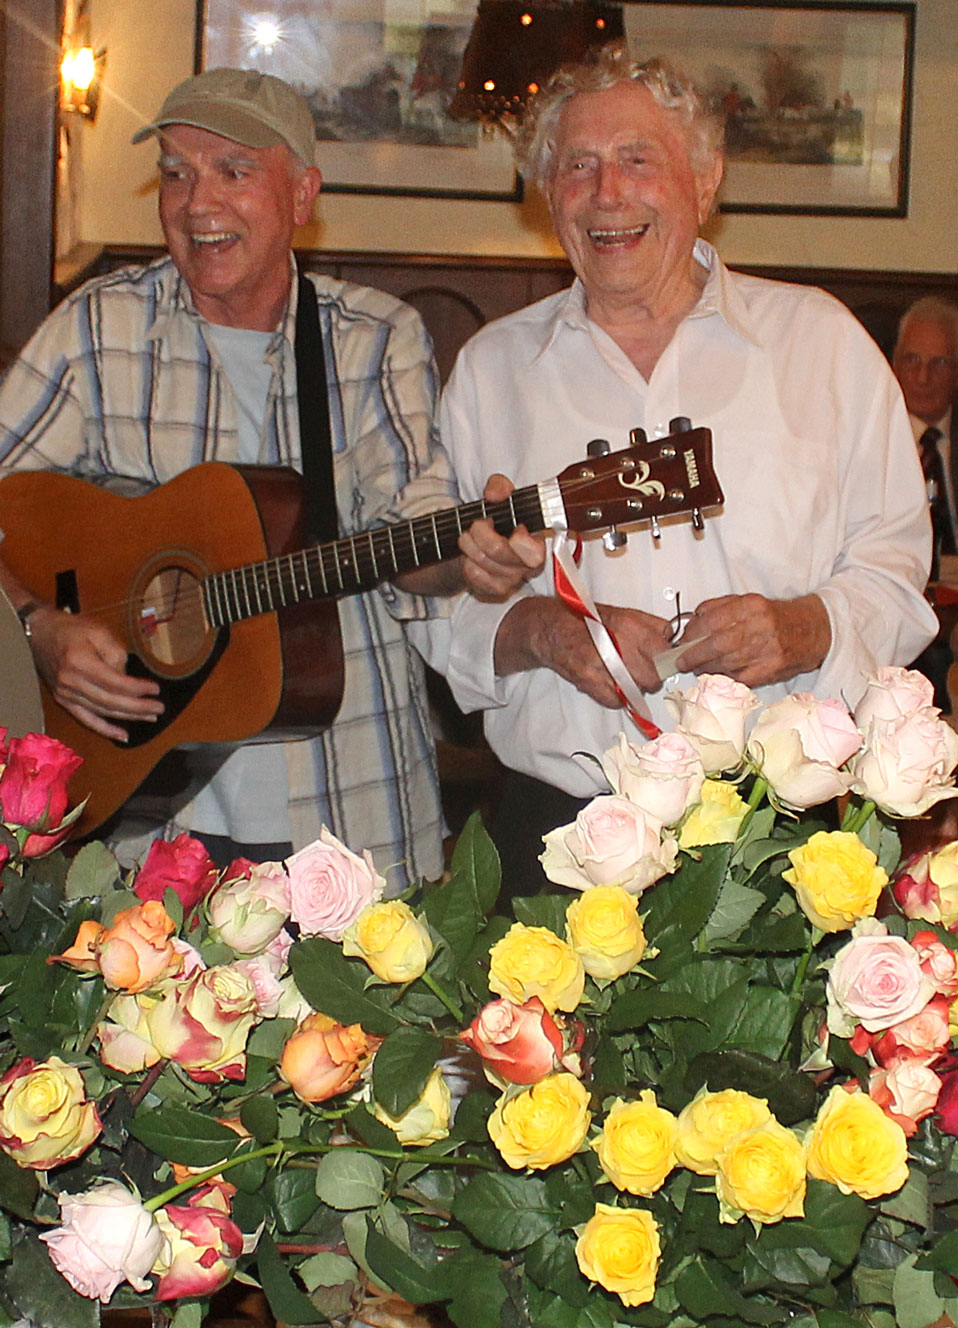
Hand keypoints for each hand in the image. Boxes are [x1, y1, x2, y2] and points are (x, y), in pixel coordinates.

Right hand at [27, 606, 163, 741]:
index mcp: (80, 663)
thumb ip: (116, 653)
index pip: (115, 683)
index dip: (137, 689)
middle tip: (159, 708)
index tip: (155, 689)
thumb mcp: (98, 631)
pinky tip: (123, 735)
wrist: (40, 633)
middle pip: (111, 701)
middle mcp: (71, 682)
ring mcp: (66, 694)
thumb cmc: (72, 630)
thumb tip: (126, 677)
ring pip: (103, 711)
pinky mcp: (64, 701)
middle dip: (138, 707)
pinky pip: (87, 719)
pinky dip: (105, 729)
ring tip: (150, 717)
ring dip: (128, 716)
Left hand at [458, 473, 545, 600]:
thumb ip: (500, 487)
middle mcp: (528, 566)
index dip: (518, 540)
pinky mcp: (495, 590)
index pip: (534, 552)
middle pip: (499, 552)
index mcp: (537, 543)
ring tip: (467, 536)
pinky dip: (467, 562)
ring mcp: (512, 580)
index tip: (510, 526)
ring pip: (483, 562)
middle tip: (476, 524)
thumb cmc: (498, 519)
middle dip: (480, 533)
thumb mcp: (500, 495)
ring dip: (468, 544)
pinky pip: (475, 576)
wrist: (481, 543)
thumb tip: (493, 495)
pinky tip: (470, 555)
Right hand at [494, 597, 671, 706]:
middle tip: (643, 672)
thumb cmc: (588, 621)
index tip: (662, 662)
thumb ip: (652, 626)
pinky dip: (615, 696)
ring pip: (636, 691)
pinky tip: (609, 682)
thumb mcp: (625, 614)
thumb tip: (672, 640)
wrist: (553, 629)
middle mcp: (619, 645)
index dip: (665, 660)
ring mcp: (603, 665)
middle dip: (651, 678)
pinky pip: (616, 700)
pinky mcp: (590, 681)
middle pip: (653, 678)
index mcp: (631, 626)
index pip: (664, 653)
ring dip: (633, 687)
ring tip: (623, 675)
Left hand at [674, 592, 830, 687]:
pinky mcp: (770, 670)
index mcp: (751, 607)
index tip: (683, 642)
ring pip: (725, 663)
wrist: (813, 630)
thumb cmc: (778, 618)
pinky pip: (738, 677)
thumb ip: (720, 607)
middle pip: (715, 645)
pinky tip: (717, 674)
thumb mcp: (750, 602)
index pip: (710, 621)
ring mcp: (766, 651)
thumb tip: (694, 619)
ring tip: (697, 668)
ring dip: (705, 668)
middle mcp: (759, 627)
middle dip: (693, 656)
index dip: (691, 635)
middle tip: (683, 661)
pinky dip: (723, 677)